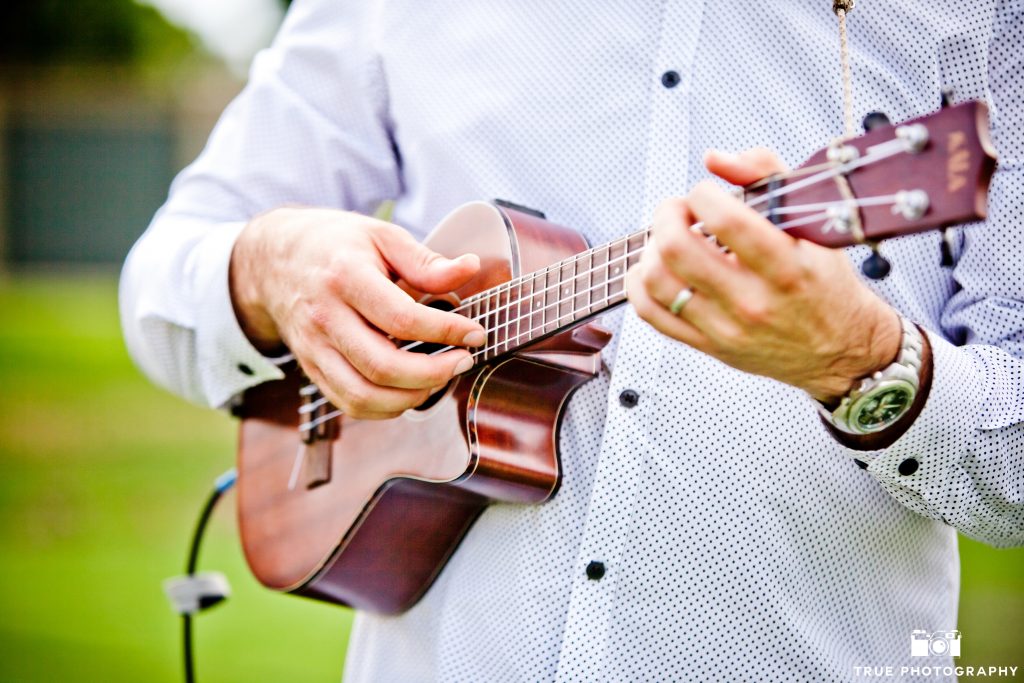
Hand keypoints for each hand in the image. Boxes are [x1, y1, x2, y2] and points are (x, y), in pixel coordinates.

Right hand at [230, 207, 485, 418]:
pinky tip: (409, 390)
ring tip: (439, 378)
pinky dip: (385, 408)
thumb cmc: (335, 245)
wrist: (273, 261)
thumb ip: (426, 261)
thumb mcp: (381, 236)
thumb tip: (470, 268)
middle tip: (463, 360)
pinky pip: (349, 404)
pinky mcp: (312, 369)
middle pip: (382, 366)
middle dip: (434, 373)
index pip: (402, 318)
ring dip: (410, 398)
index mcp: (345, 277)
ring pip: (363, 395)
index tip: (475, 333)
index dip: (446, 331)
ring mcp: (314, 349)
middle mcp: (325, 318)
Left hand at [625, 148, 900, 403]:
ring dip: (652, 248)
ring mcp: (726, 328)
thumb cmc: (824, 283)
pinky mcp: (707, 346)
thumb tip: (714, 159)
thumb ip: (766, 176)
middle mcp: (752, 302)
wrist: (841, 348)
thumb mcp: (814, 223)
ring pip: (657, 281)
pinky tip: (655, 267)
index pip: (725, 220)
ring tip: (668, 238)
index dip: (702, 194)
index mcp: (785, 267)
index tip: (706, 194)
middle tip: (678, 210)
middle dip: (668, 215)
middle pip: (678, 249)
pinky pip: (651, 314)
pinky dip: (639, 284)